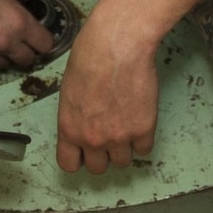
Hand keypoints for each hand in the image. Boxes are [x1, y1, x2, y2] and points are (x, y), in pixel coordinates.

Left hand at [55, 1, 160, 173]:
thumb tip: (84, 122)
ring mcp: (119, 137)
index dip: (79, 158)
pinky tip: (140, 119)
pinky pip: (144, 149)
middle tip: (109, 135)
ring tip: (126, 125)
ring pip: (123, 162)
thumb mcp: (69, 89)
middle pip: (98, 168)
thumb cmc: (91, 55)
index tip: (85, 151)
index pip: (69, 164)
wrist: (117, 44)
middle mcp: (92, 138)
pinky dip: (143, 139)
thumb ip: (76, 114)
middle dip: (103, 154)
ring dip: (124, 148)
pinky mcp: (143, 129)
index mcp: (69, 128)